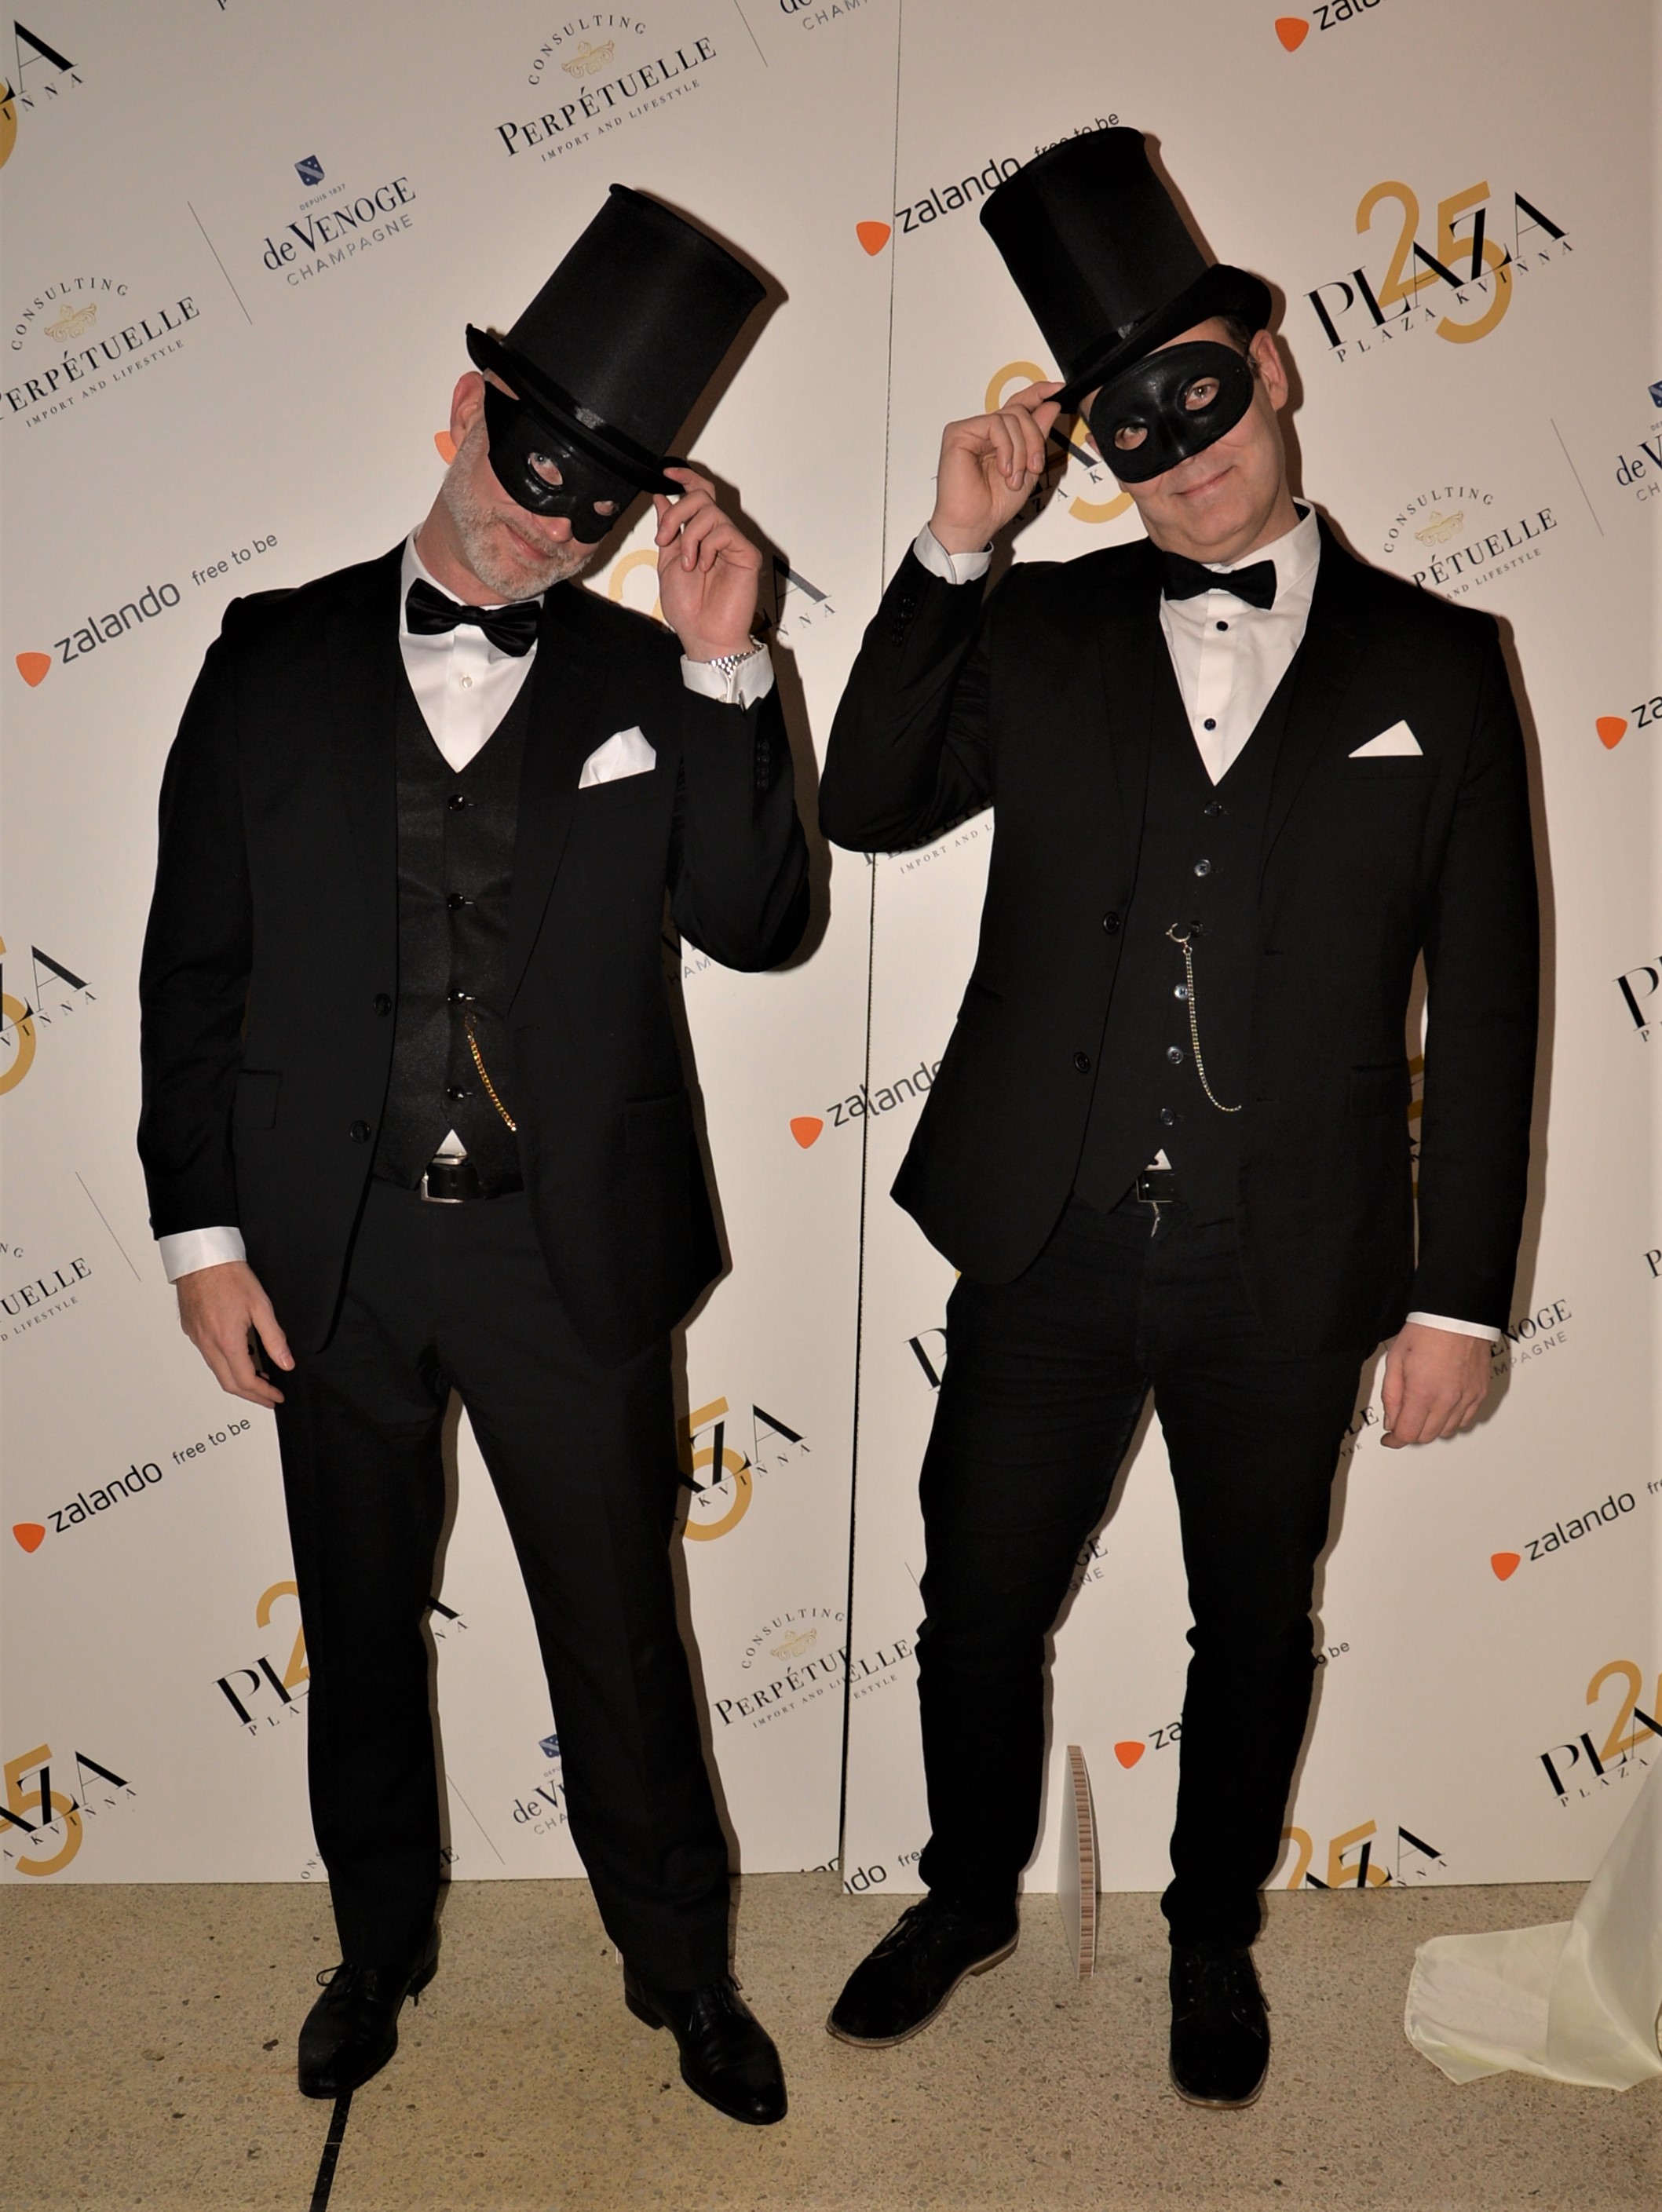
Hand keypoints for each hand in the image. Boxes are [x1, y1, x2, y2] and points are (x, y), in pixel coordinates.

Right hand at [176, 1260, 294, 1408]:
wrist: (202, 1258)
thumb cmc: (229, 1275)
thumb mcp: (261, 1306)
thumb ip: (274, 1338)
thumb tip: (286, 1362)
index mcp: (226, 1340)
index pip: (245, 1381)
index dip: (263, 1393)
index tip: (276, 1396)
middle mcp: (208, 1343)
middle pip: (229, 1383)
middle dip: (251, 1395)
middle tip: (268, 1397)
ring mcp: (197, 1338)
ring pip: (217, 1371)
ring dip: (237, 1380)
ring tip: (258, 1380)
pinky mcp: (192, 1330)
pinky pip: (209, 1356)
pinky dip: (225, 1365)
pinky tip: (239, 1357)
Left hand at [653, 467, 762, 662]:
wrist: (703, 634)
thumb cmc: (688, 608)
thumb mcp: (666, 562)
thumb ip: (668, 530)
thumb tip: (662, 498)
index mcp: (699, 536)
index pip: (697, 495)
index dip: (684, 478)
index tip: (666, 474)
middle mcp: (717, 535)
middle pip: (702, 496)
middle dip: (677, 513)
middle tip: (664, 538)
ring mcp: (733, 543)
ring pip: (709, 512)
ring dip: (689, 537)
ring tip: (688, 564)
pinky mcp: (746, 553)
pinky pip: (723, 531)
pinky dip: (707, 547)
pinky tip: (704, 567)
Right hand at [928, 380, 1064, 555]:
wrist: (974, 523)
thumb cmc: (994, 503)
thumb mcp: (1028, 467)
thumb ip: (1037, 435)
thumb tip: (1051, 405)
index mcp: (1000, 436)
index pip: (1020, 404)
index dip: (1039, 393)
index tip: (1058, 389)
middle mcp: (985, 430)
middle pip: (1020, 411)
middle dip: (1034, 439)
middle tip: (1033, 467)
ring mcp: (971, 430)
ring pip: (1010, 418)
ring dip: (1020, 450)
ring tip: (1014, 477)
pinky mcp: (958, 433)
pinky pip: (993, 424)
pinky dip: (1006, 448)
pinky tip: (1003, 469)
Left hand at [1379, 1322, 1493, 1447]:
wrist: (1457, 1314)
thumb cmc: (1425, 1331)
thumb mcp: (1395, 1360)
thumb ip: (1391, 1395)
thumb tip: (1392, 1422)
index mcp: (1423, 1392)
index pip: (1408, 1434)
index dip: (1395, 1440)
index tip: (1389, 1438)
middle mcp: (1448, 1400)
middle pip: (1427, 1436)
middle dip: (1411, 1432)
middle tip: (1403, 1419)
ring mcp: (1468, 1398)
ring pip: (1448, 1431)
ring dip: (1432, 1426)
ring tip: (1423, 1408)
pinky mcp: (1480, 1392)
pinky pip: (1466, 1420)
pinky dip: (1453, 1419)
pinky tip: (1443, 1406)